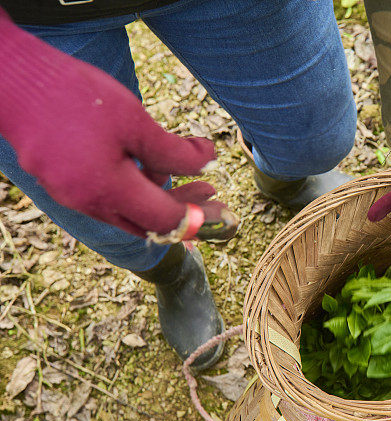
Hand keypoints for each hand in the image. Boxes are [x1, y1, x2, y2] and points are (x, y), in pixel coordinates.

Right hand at [0, 9, 235, 240]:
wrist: (12, 79)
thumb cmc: (74, 96)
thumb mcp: (135, 122)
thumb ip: (174, 152)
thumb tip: (206, 162)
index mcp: (108, 192)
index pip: (164, 221)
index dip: (197, 217)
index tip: (221, 207)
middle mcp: (87, 202)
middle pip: (146, 221)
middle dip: (181, 208)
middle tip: (210, 190)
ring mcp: (70, 193)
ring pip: (125, 208)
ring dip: (157, 194)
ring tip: (184, 169)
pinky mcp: (60, 180)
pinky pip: (104, 195)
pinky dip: (131, 186)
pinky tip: (145, 161)